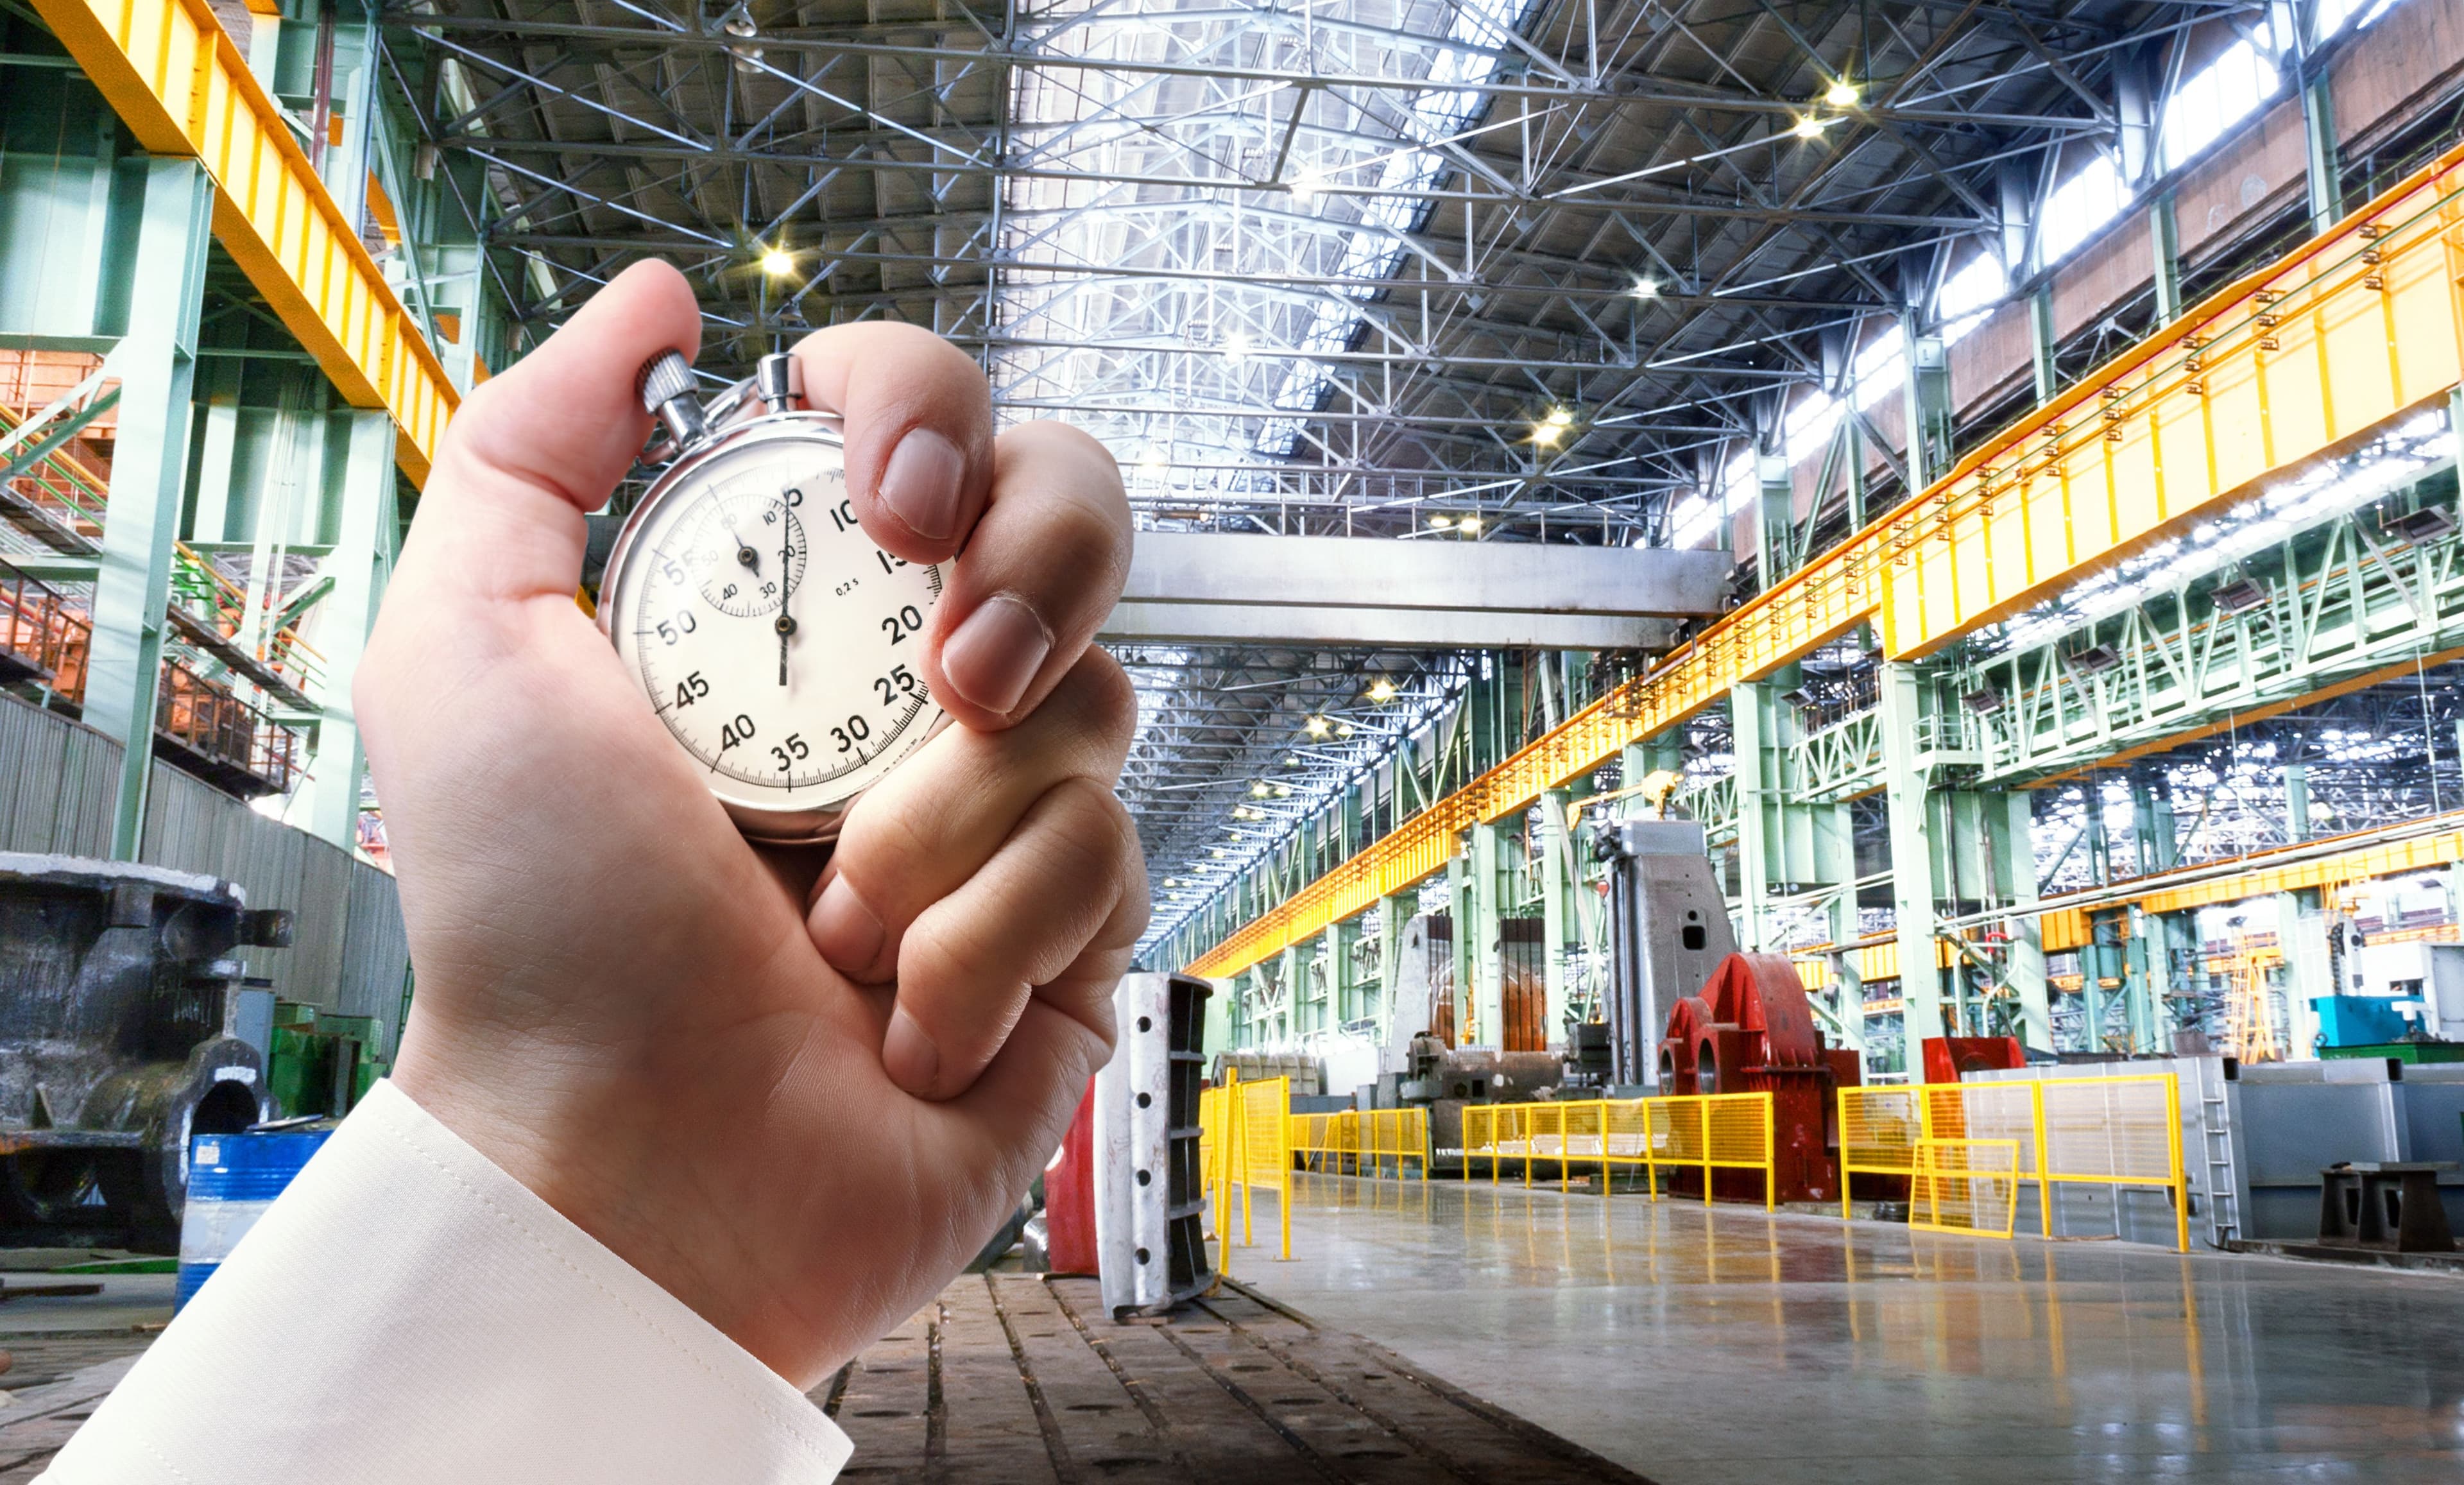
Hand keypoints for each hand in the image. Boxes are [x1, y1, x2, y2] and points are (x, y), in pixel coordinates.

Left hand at [356, 260, 1144, 1384]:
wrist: (631, 1161)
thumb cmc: (539, 932)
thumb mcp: (469, 653)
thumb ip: (532, 447)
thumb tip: (658, 303)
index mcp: (784, 605)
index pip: (922, 422)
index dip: (934, 420)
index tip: (890, 509)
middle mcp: (903, 686)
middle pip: (1077, 515)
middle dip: (1039, 568)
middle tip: (953, 673)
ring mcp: (998, 807)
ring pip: (1094, 701)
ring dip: (947, 821)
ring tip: (836, 922)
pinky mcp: (1071, 932)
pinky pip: (1111, 858)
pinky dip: (985, 940)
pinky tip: (895, 1015)